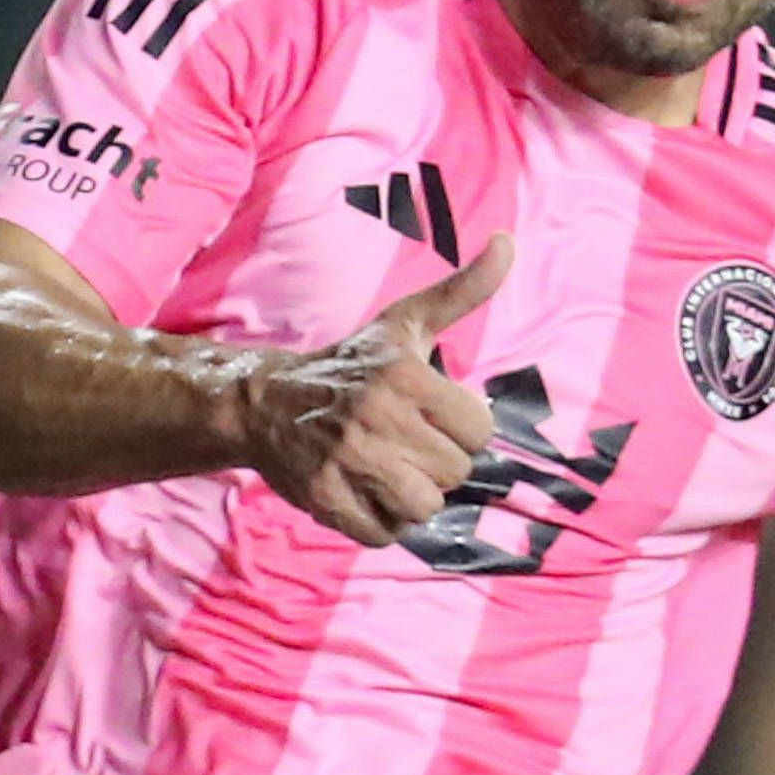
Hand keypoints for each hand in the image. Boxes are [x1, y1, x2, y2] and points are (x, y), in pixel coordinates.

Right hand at [233, 237, 513, 544]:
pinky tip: (364, 493)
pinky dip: (380, 523)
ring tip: (388, 472)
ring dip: (411, 498)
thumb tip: (508, 241)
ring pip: (423, 507)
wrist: (266, 402)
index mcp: (405, 375)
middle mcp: (377, 416)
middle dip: (436, 465)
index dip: (462, 431)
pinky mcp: (324, 495)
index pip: (480, 431)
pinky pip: (383, 533)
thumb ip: (463, 290)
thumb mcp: (406, 322)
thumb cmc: (351, 365)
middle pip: (454, 473)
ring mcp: (348, 459)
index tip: (433, 419)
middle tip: (405, 446)